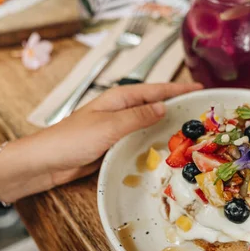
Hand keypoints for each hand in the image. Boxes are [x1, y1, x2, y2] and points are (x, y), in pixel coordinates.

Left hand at [6, 83, 202, 199]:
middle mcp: (120, 110)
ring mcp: (117, 127)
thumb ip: (137, 116)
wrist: (46, 161)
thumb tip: (164, 107)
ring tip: (191, 132)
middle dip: (177, 106)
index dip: (178, 89)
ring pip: (149, 123)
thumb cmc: (73, 139)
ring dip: (167, 125)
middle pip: (155, 104)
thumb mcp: (109, 126)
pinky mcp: (114, 143)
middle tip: (202, 113)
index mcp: (119, 99)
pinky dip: (154, 141)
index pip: (156, 90)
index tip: (200, 89)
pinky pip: (139, 139)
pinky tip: (166, 150)